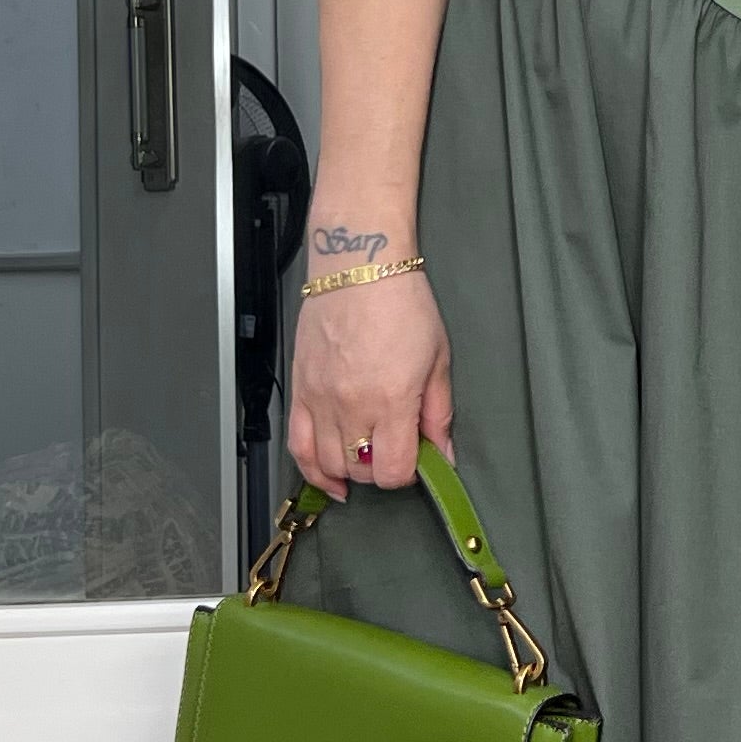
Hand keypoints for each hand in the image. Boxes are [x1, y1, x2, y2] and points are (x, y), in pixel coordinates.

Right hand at [286, 267, 454, 499]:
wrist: (358, 266)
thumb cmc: (401, 303)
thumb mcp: (438, 359)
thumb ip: (439, 414)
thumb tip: (443, 454)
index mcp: (391, 400)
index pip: (394, 470)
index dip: (409, 474)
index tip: (416, 460)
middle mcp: (351, 405)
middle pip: (362, 471)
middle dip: (382, 470)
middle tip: (394, 449)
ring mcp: (320, 400)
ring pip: (328, 464)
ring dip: (349, 471)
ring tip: (365, 461)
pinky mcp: (300, 390)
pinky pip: (297, 445)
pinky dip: (311, 469)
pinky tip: (328, 475)